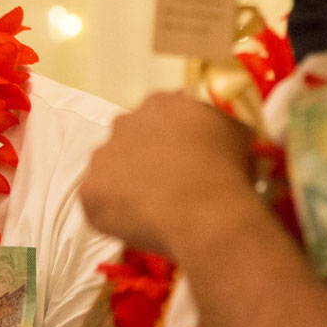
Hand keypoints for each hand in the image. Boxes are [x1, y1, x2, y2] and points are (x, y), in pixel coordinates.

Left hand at [80, 92, 256, 254]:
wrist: (207, 212)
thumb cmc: (228, 171)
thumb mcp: (238, 135)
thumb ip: (220, 127)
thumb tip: (222, 137)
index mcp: (160, 103)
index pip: (160, 118)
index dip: (171, 142)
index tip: (183, 162)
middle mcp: (124, 121)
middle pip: (130, 140)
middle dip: (144, 160)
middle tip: (167, 186)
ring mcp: (102, 156)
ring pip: (111, 170)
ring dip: (126, 185)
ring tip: (152, 209)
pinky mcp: (89, 190)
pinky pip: (98, 201)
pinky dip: (114, 212)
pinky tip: (138, 223)